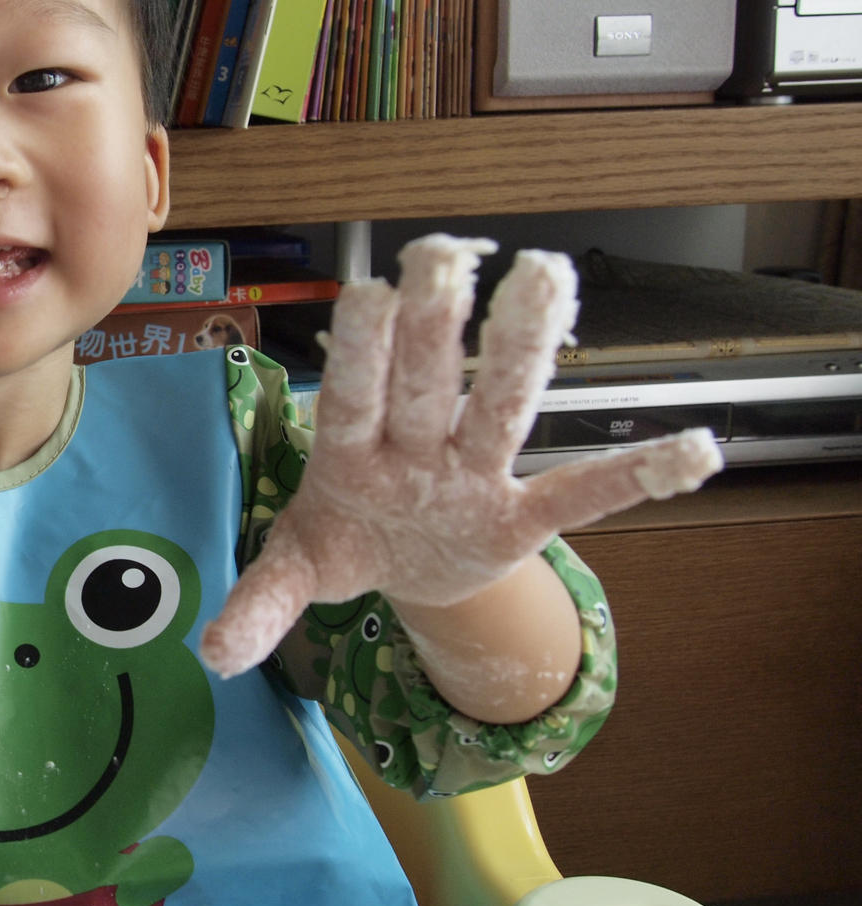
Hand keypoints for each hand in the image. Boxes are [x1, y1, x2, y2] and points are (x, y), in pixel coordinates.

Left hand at [200, 235, 721, 676]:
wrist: (403, 572)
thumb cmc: (346, 543)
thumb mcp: (298, 572)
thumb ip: (259, 602)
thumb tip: (209, 654)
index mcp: (351, 455)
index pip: (354, 395)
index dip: (362, 350)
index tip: (369, 292)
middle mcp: (415, 450)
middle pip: (427, 383)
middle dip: (436, 324)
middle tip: (446, 251)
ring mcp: (471, 476)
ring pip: (501, 406)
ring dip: (523, 349)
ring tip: (550, 278)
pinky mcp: (518, 514)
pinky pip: (583, 494)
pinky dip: (637, 477)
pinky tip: (697, 450)